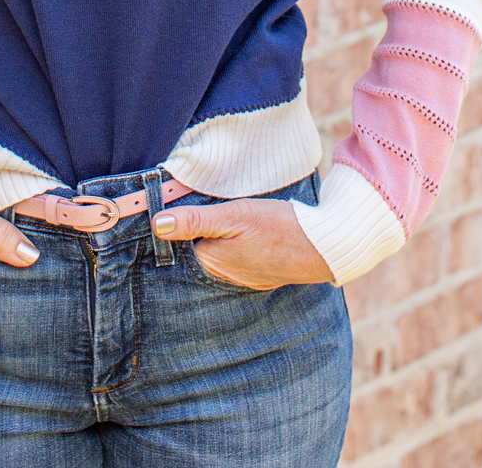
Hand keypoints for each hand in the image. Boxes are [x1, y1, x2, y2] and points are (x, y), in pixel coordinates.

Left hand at [153, 198, 334, 290]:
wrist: (323, 245)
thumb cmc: (277, 228)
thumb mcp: (233, 215)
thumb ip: (195, 220)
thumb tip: (158, 223)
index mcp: (211, 263)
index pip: (179, 244)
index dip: (174, 223)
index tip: (172, 203)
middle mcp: (223, 277)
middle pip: (196, 249)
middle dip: (192, 231)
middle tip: (196, 203)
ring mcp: (242, 277)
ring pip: (215, 252)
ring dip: (213, 236)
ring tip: (218, 215)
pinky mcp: (258, 273)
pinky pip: (234, 258)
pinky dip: (231, 244)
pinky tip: (239, 230)